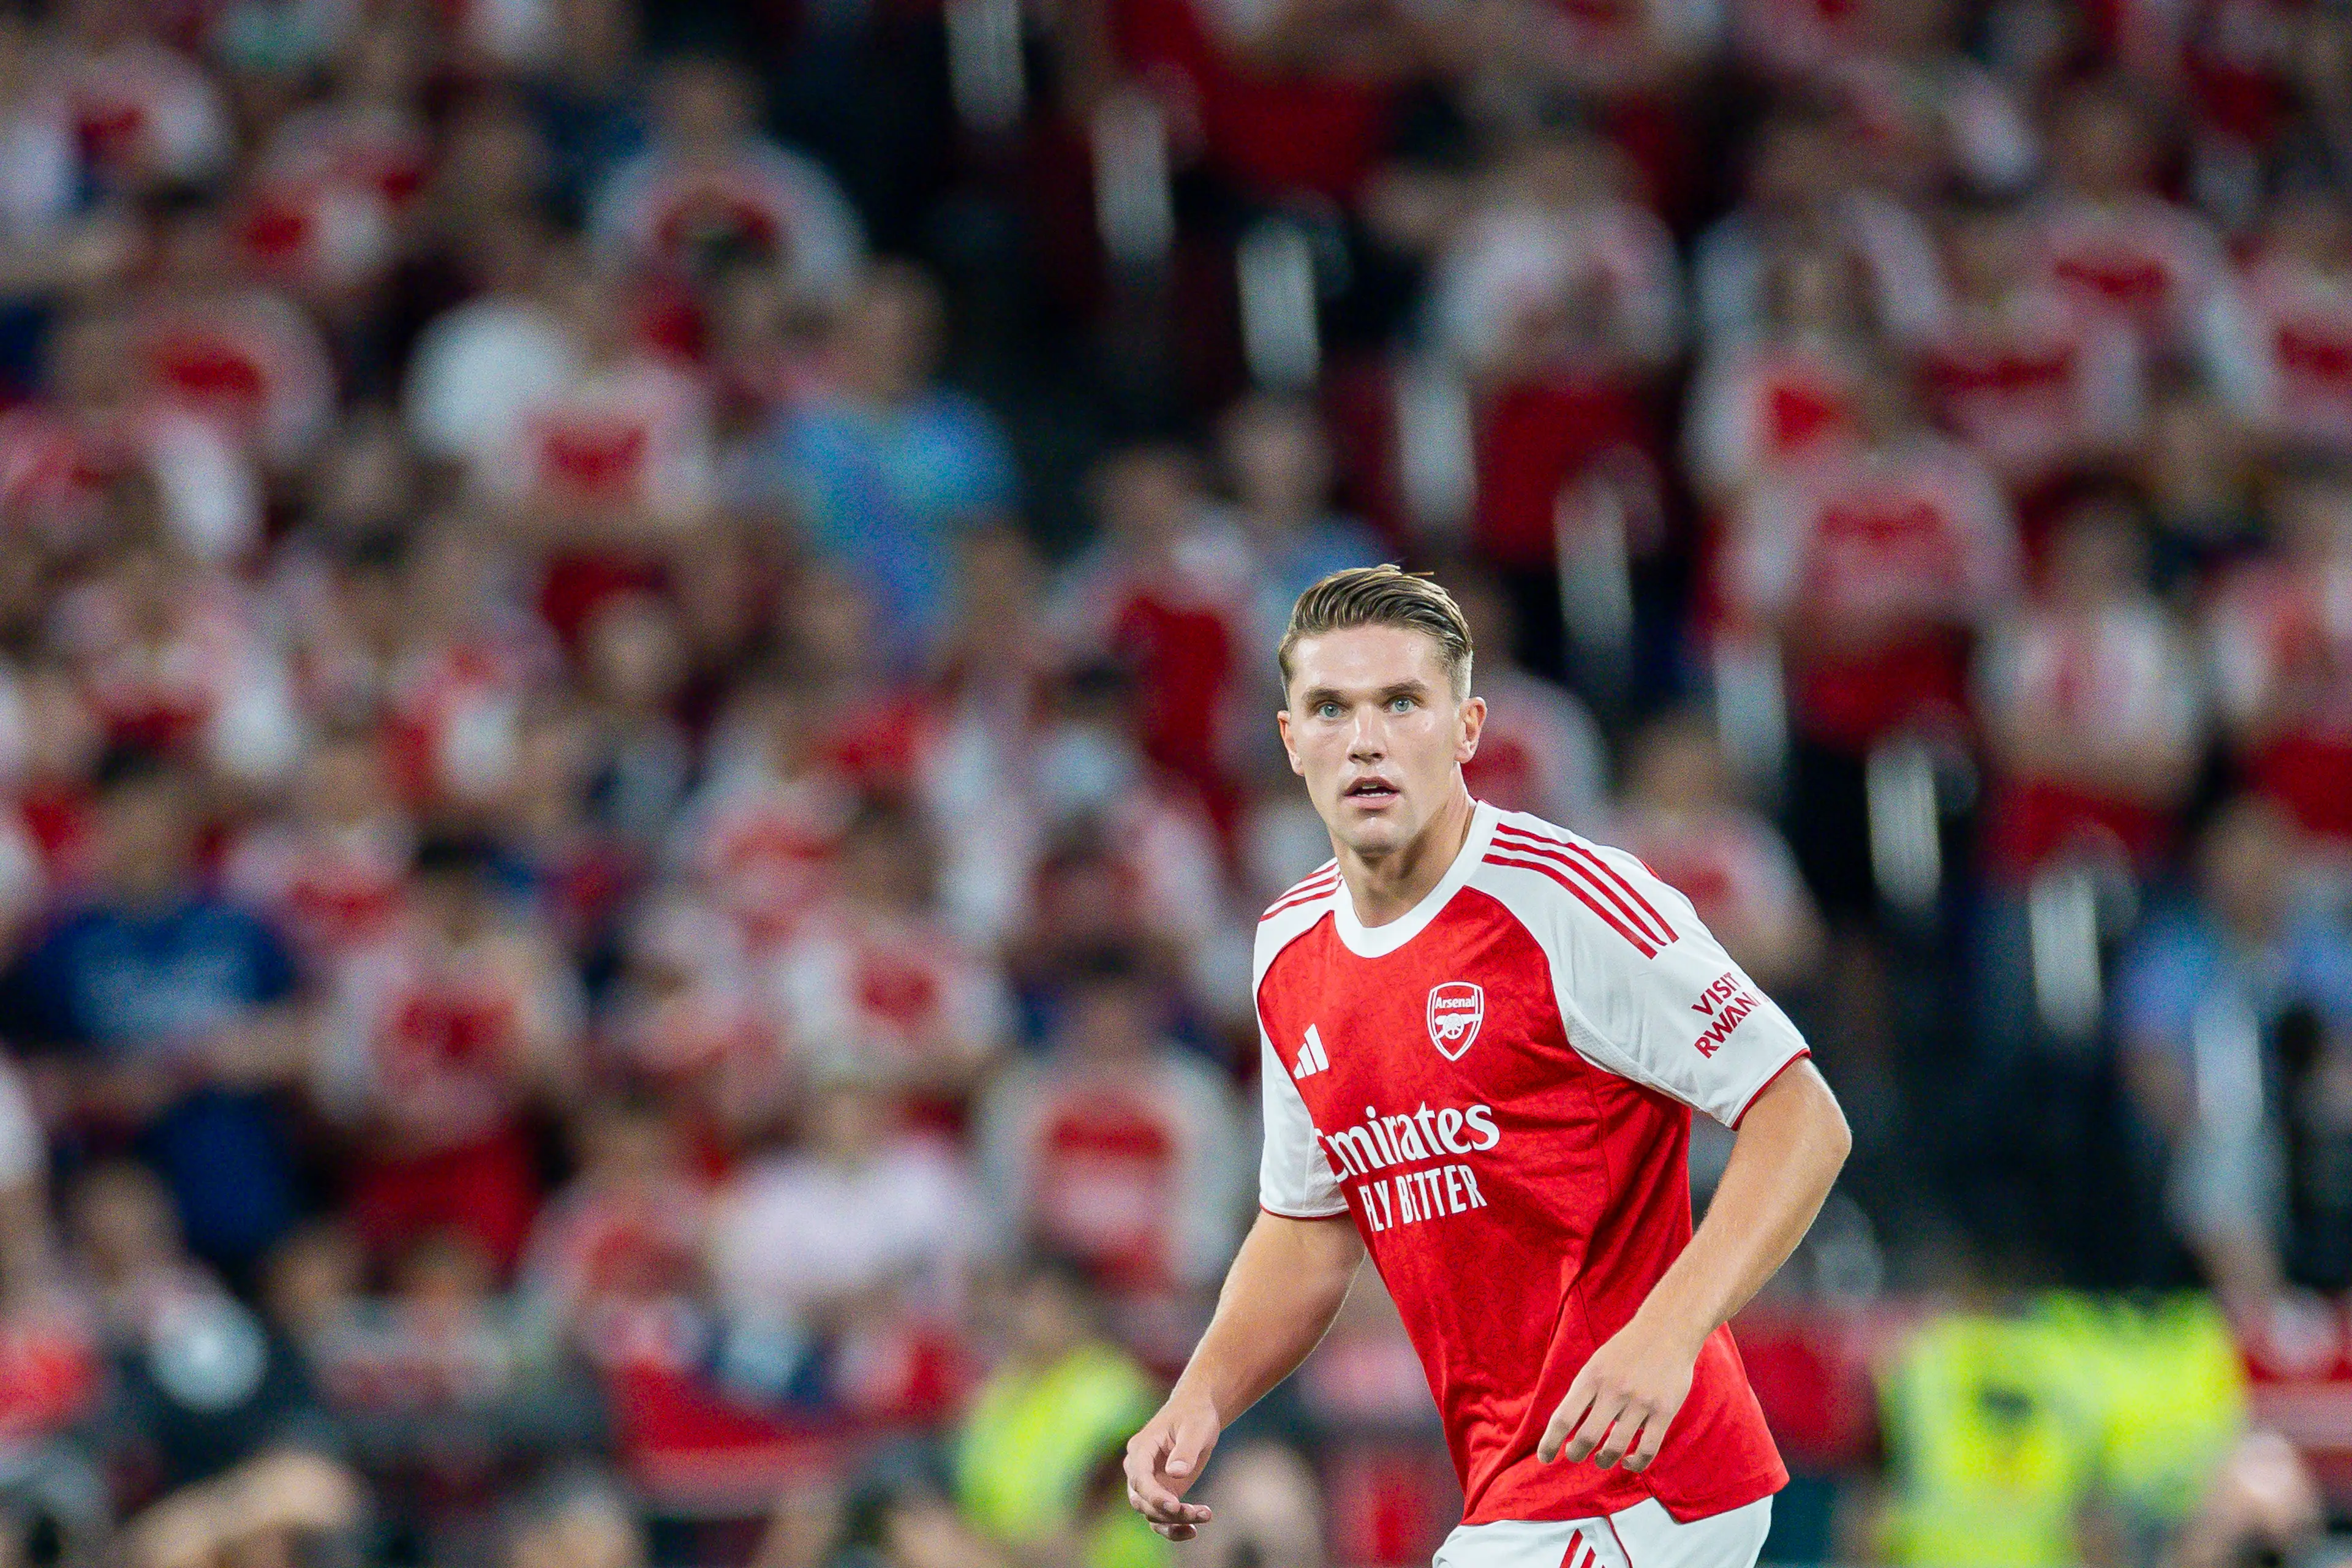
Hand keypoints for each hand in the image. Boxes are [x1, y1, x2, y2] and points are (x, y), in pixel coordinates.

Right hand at [1123, 1387, 1220, 1540]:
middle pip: (1142, 1500)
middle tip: (1197, 1513)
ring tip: (1205, 1515)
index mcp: (1141, 1448)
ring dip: (1174, 1522)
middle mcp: (1139, 1467)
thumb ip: (1185, 1450)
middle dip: (1167, 1512)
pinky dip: (1173, 1527)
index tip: (1175, 1506)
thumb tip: (1175, 1473)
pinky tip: (1193, 1530)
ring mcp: (1149, 1482)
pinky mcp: (1161, 1491)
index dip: (1154, 1495)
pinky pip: (1160, 1516)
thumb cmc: (1195, 1415)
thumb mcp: (1196, 1428)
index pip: (1139, 1478)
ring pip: (1150, 1512)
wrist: (1196, 1413)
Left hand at [1537, 1315, 1699, 1472]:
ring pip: (1616, 1447)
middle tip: (1576, 1455)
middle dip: (1577, 1453)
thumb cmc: (1626, 1351)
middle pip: (1587, 1437)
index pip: (1563, 1418)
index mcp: (1591, 1377)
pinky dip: (1635, 1463)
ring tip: (1602, 1460)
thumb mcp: (1596, 1364)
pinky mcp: (1664, 1411)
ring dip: (1604, 1461)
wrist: (1667, 1329)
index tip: (1544, 1458)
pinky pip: (1647, 1449)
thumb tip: (1565, 1429)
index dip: (1550, 1443)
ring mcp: (1640, 1401)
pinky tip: (1628, 1461)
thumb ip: (1583, 1393)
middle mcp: (1613, 1390)